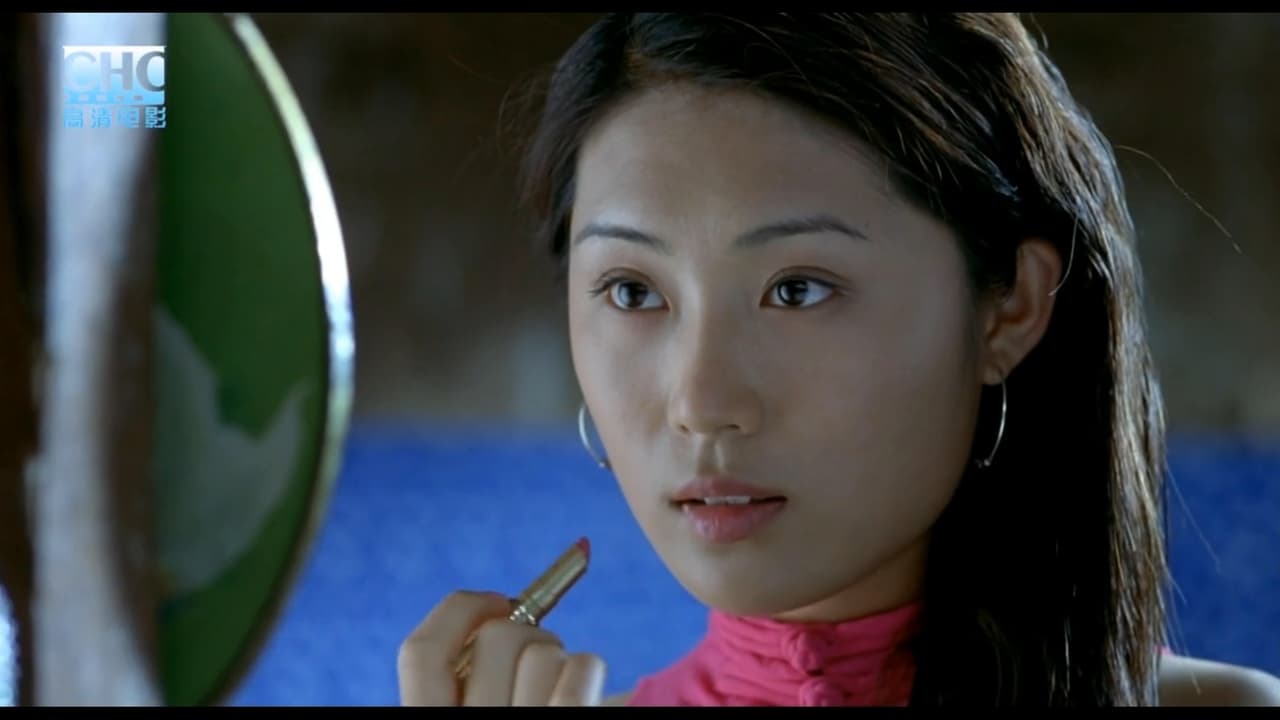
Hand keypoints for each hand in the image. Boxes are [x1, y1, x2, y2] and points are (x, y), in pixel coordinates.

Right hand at [397, 590, 606, 705]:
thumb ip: (466, 687)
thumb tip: (496, 614)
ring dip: (559, 659)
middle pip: (496, 637)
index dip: (459, 611)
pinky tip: (584, 692)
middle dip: (526, 634)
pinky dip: (586, 670)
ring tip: (559, 694)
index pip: (420, 652)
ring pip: (544, 649)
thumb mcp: (474, 718)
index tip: (494, 600)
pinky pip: (581, 667)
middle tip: (539, 662)